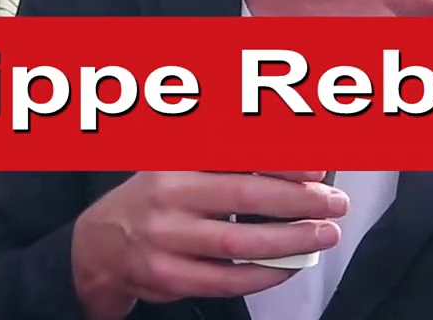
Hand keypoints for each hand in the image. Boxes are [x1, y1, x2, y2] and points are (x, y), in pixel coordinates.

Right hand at [70, 171, 347, 318]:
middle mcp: (166, 195)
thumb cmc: (152, 201)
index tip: (319, 166)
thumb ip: (226, 164)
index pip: (233, 153)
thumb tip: (297, 166)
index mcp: (173, 160)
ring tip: (323, 235)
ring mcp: (164, 238)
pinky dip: (264, 275)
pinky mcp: (166, 276)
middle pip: (243, 197)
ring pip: (238, 243)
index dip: (280, 159)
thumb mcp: (176, 167)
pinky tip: (289, 267)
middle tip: (334, 203)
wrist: (98, 246)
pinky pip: (225, 279)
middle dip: (298, 201)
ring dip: (290, 241)